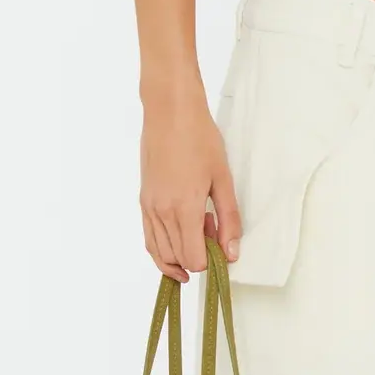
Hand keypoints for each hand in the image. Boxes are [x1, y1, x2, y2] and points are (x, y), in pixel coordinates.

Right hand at [141, 88, 241, 280]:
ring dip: (181, 253)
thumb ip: (229, 220)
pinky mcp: (143, 201)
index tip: (222, 242)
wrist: (170, 113)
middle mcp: (161, 213)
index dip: (210, 261)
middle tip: (214, 229)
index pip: (193, 260)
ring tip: (199, 227)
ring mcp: (149, 208)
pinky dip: (164, 247)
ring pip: (160, 253)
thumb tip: (231, 254)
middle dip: (198, 255)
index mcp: (184, 209)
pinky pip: (149, 238)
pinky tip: (180, 237)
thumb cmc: (200, 139)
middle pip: (177, 259)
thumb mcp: (223, 180)